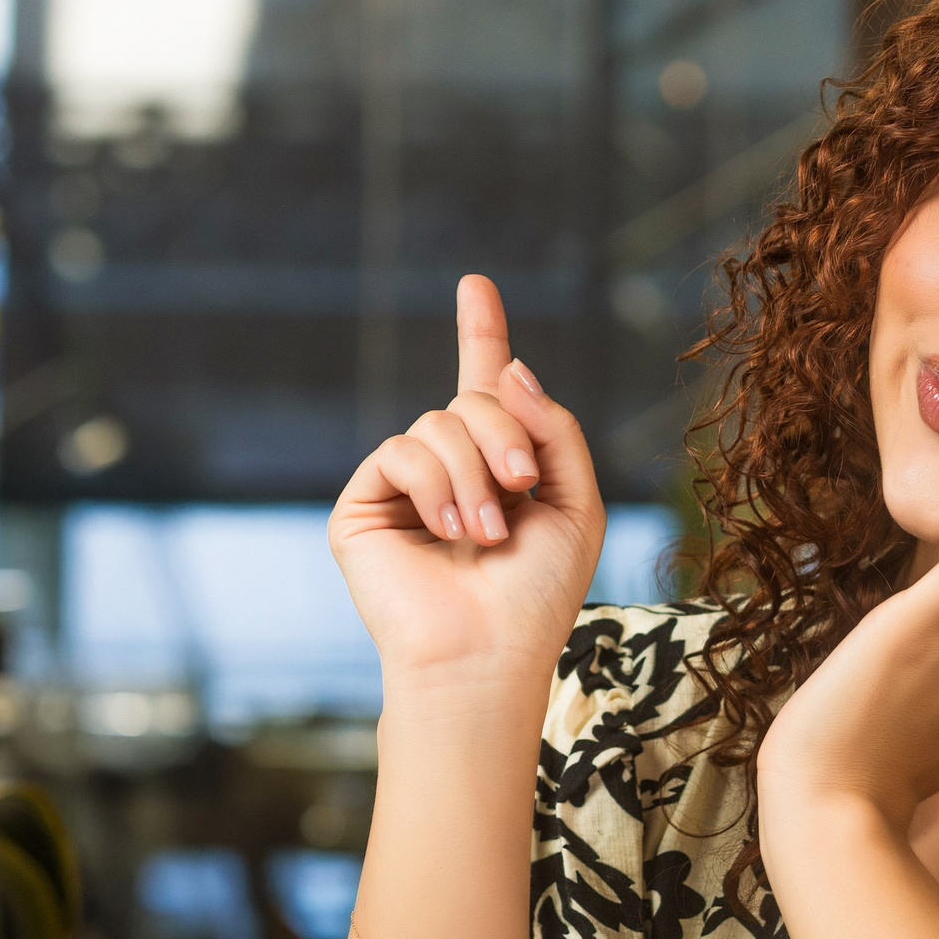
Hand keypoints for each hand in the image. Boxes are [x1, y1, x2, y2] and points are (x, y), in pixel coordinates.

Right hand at [328, 275, 605, 695]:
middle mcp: (448, 469)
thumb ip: (554, 429)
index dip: (481, 333)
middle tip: (523, 489)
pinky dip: (434, 485)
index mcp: (498, 466)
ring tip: (485, 535)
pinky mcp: (362, 505)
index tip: (475, 283)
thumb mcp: (575, 503)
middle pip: (474, 398)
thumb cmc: (536, 596)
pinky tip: (448, 532)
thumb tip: (508, 367)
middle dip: (506, 434)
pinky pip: (399, 450)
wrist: (486, 655)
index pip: (485, 387)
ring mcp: (402, 486)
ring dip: (474, 476)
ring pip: (437, 423)